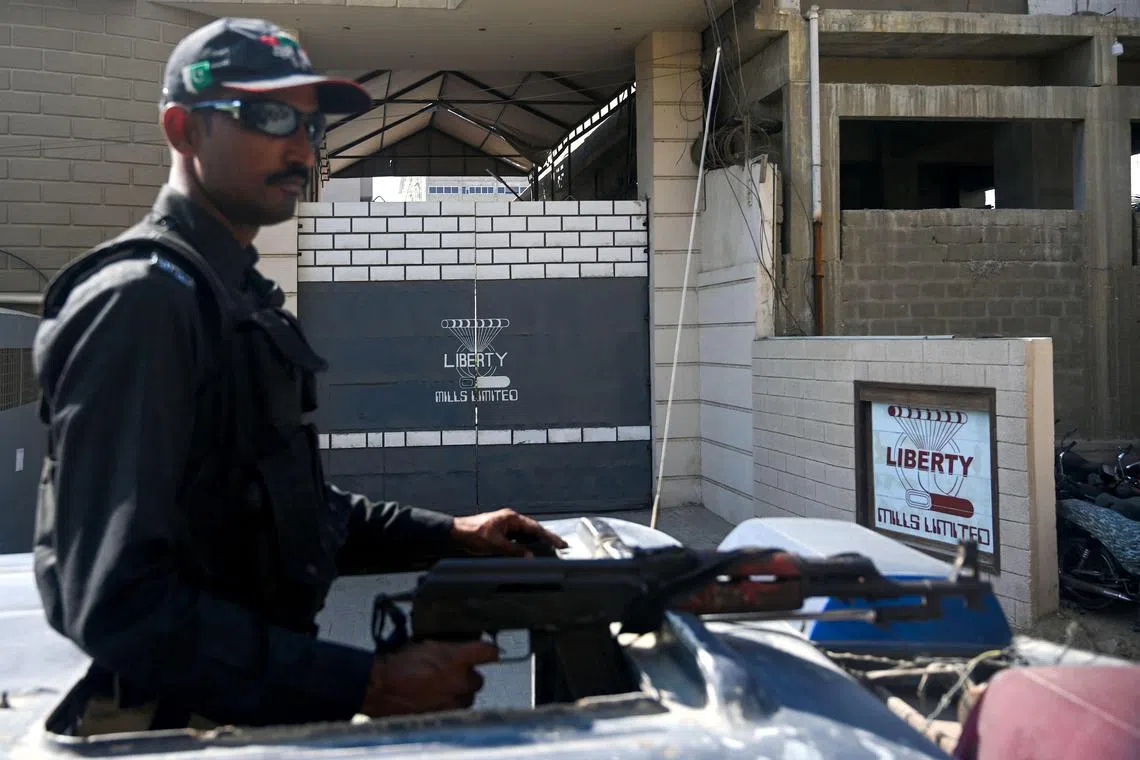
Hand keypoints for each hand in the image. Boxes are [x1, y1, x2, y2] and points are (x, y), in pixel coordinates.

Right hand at [360, 640, 499, 716]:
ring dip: (457, 693)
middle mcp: (459, 681)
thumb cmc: (396, 664)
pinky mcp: (444, 717)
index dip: (488, 652)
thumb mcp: (425, 643)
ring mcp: (453, 701)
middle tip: (450, 673)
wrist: (379, 688)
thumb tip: (459, 647)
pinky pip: (454, 711)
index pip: (489, 653)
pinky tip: (434, 700)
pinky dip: (448, 706)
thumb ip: (447, 646)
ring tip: (439, 688)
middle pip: (478, 679)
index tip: (487, 652)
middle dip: (466, 677)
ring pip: (467, 698)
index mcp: (456, 658)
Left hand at [451, 508, 568, 557]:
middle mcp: (510, 519)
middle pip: (532, 529)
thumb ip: (514, 551)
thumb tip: (529, 556)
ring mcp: (505, 525)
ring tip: (549, 549)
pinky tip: (529, 550)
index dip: (549, 536)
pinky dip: (525, 543)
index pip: (535, 527)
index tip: (560, 543)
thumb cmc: (473, 534)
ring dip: (535, 541)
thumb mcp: (496, 545)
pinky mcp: (500, 531)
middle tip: (559, 546)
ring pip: (525, 533)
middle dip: (546, 538)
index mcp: (511, 518)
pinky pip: (517, 537)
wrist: (457, 532)